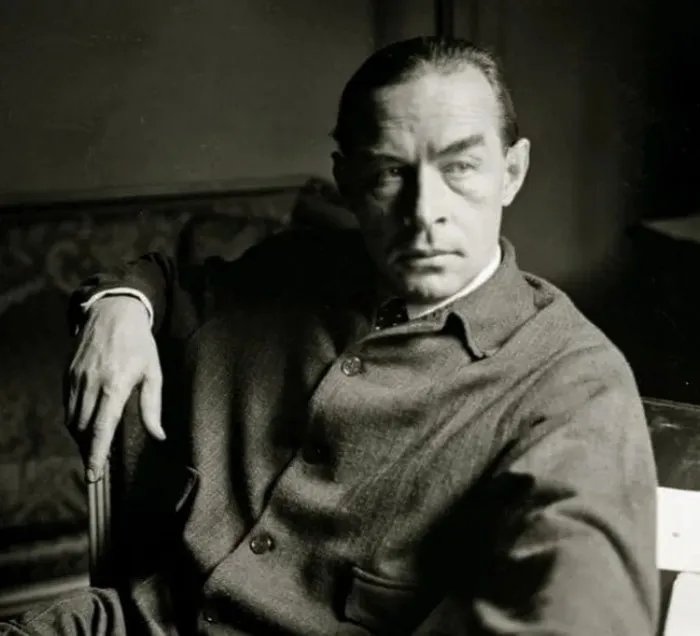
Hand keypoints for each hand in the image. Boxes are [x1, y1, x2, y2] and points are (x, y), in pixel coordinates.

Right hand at [65, 296, 164, 481]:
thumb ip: (152, 406)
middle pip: (82, 428)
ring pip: (71, 419)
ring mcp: (76, 379)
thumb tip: (159, 435)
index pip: (101, 428)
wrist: (113, 312)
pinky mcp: (67, 374)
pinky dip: (74, 418)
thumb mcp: (153, 372)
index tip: (93, 474)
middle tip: (98, 464)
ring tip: (93, 445)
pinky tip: (86, 423)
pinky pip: (67, 405)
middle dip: (88, 449)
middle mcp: (91, 384)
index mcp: (115, 385)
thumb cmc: (139, 344)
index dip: (96, 453)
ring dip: (80, 436)